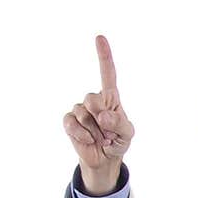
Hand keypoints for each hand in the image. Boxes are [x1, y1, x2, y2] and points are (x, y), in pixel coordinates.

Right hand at [62, 34, 134, 192]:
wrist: (104, 159)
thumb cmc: (117, 141)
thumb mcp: (127, 134)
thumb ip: (120, 123)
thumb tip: (103, 116)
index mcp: (110, 97)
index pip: (107, 74)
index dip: (104, 56)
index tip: (100, 38)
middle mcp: (94, 100)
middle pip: (93, 99)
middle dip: (102, 119)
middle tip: (108, 134)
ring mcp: (80, 109)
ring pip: (84, 115)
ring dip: (96, 133)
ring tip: (100, 139)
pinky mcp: (69, 121)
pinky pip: (73, 124)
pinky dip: (83, 135)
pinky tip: (88, 140)